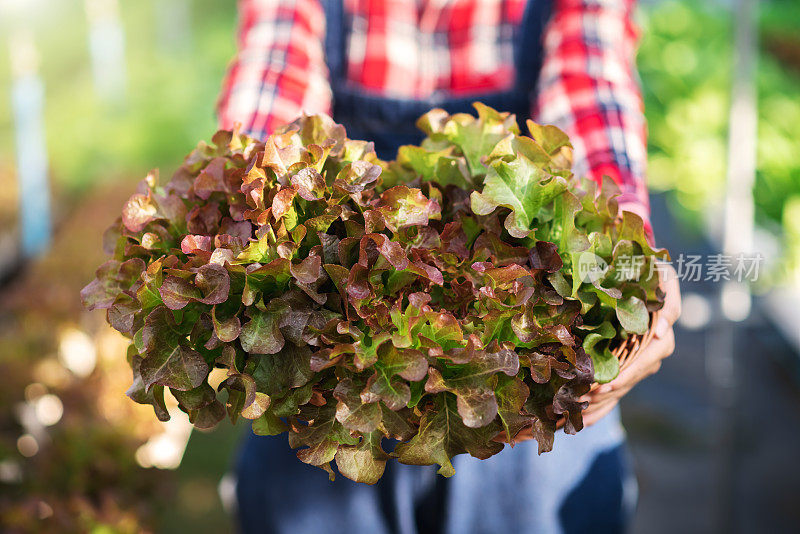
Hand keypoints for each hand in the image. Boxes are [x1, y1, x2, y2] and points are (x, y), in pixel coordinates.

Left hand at [581, 264, 681, 425]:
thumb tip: (663, 331)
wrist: (638, 273)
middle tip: (580, 403)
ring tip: (576, 419)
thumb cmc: (649, 271)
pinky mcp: (625, 368)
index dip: (625, 374)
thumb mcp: (663, 277)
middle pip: (628, 380)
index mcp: (659, 336)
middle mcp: (651, 354)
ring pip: (620, 390)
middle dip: (605, 394)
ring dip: (599, 406)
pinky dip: (599, 408)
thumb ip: (668, 301)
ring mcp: (638, 364)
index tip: (605, 385)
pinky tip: (581, 422)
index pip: (645, 361)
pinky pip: (614, 392)